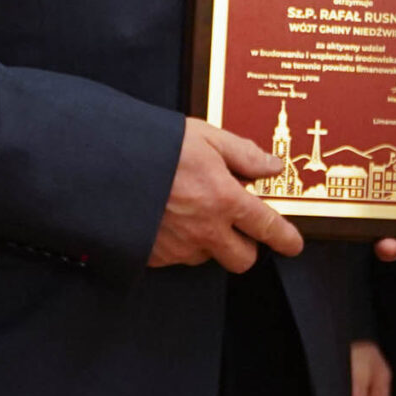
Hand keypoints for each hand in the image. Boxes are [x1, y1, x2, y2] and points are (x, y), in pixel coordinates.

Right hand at [148, 118, 304, 271]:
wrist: (102, 163)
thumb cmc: (153, 146)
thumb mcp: (205, 136)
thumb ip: (243, 153)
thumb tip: (272, 165)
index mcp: (224, 199)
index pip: (268, 228)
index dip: (286, 239)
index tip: (292, 243)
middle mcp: (205, 229)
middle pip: (243, 259)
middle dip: (245, 247)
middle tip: (236, 227)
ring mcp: (178, 247)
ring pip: (207, 257)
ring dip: (207, 242)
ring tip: (189, 212)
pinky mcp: (154, 256)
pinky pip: (175, 257)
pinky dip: (177, 243)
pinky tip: (165, 218)